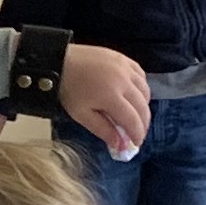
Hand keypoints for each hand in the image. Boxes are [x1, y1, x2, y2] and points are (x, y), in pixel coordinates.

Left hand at [57, 44, 148, 158]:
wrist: (60, 62)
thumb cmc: (69, 90)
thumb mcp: (82, 115)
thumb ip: (104, 130)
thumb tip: (121, 145)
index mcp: (111, 96)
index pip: (133, 120)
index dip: (137, 134)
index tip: (136, 144)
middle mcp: (124, 81)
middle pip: (142, 107)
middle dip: (143, 124)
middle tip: (137, 133)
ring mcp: (125, 67)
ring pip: (145, 91)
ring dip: (143, 106)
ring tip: (135, 115)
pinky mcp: (124, 58)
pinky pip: (141, 76)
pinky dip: (141, 88)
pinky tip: (133, 95)